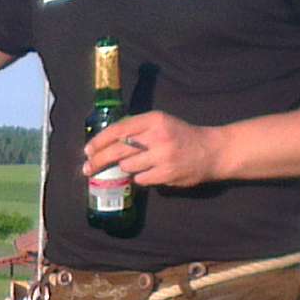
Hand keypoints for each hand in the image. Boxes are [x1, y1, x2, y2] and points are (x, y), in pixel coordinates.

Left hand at [83, 111, 226, 188]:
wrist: (211, 151)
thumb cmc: (180, 136)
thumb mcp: (160, 123)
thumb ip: (137, 128)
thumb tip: (105, 142)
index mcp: (154, 119)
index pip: (118, 129)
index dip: (100, 141)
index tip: (87, 150)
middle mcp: (157, 136)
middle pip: (118, 150)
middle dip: (99, 160)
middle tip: (87, 168)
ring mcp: (162, 156)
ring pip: (127, 166)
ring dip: (125, 168)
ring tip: (134, 165)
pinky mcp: (166, 174)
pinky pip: (140, 179)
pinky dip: (140, 178)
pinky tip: (149, 173)